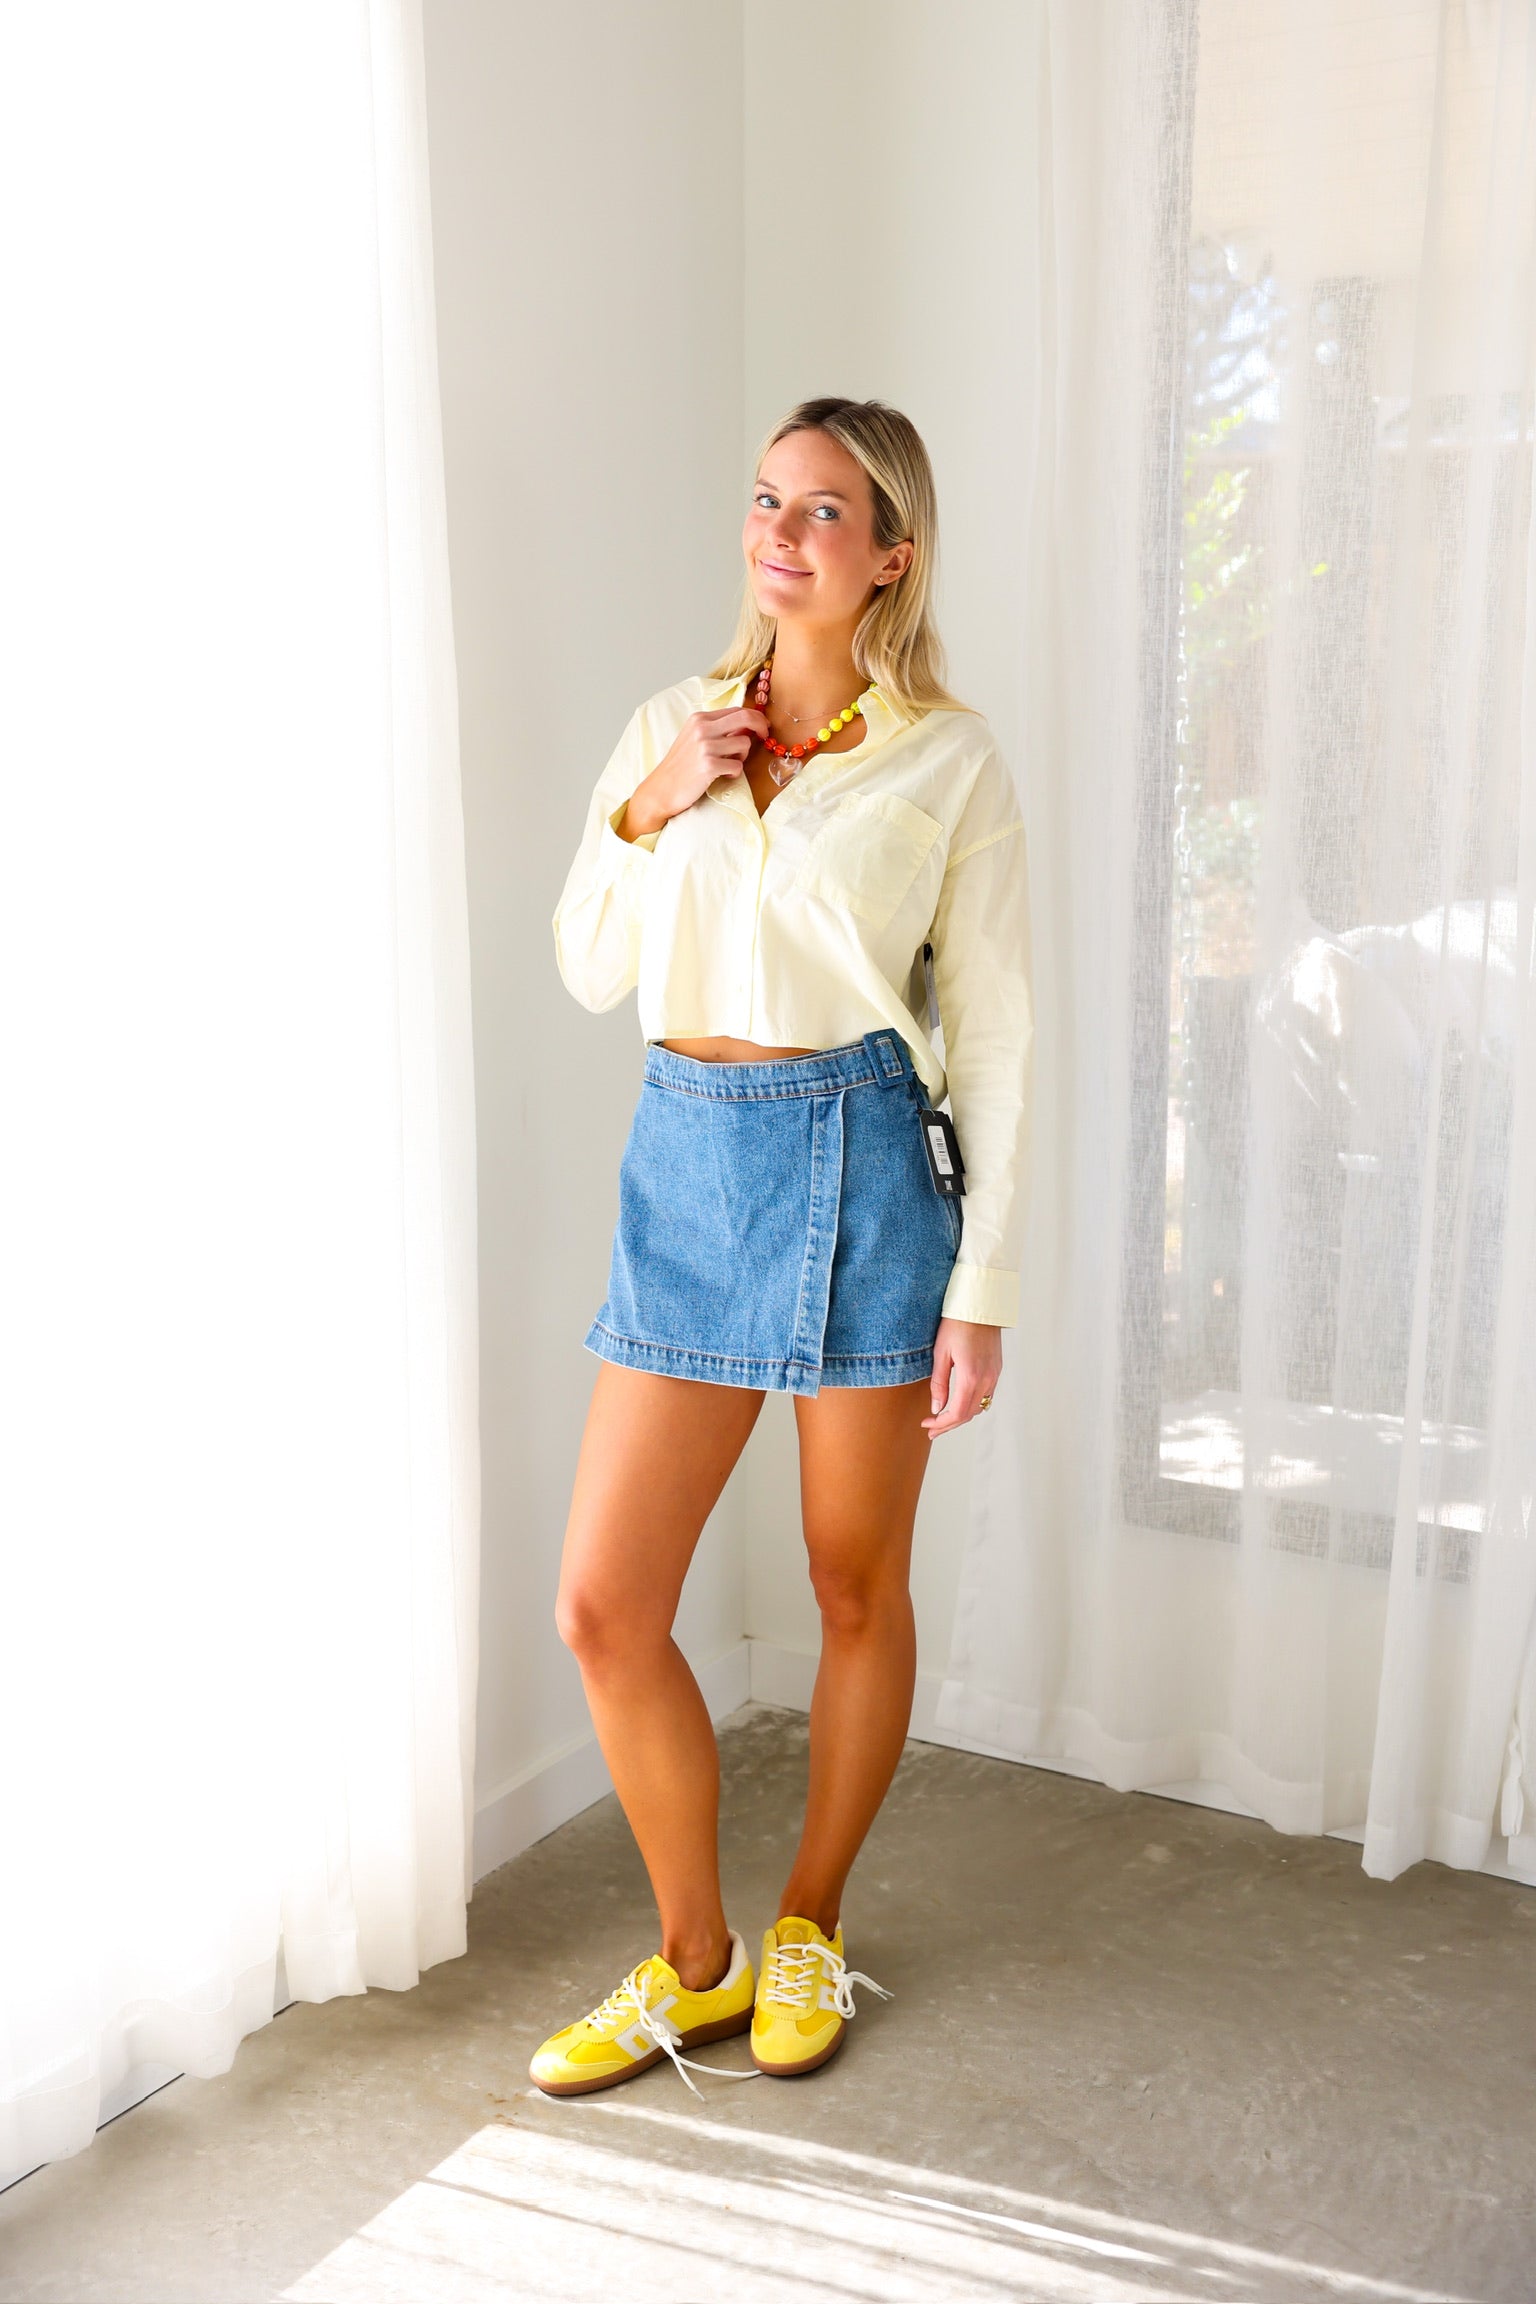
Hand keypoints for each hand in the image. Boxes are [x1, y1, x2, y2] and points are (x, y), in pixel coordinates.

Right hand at [617, 706, 769, 840]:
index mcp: (700, 719)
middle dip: (761, 726)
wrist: (661, 789)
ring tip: (728, 766)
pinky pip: (737, 766)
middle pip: (745, 718)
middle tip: (765, 737)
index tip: (762, 727)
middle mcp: (702, 728)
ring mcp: (705, 746)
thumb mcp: (694, 739)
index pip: (737, 710)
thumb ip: (717, 730)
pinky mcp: (709, 765)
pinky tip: (721, 777)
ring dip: (742, 757)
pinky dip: (734, 774)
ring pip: (744, 744)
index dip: (755, 717)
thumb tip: (747, 728)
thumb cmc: (680, 767)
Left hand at [921, 1317, 1002, 1436]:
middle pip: (969, 1414)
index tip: (927, 1425)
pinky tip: (959, 1402)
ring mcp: (994, 1375)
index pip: (957, 1413)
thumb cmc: (957, 1324)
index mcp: (971, 1377)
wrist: (980, 1305)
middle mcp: (987, 1379)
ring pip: (979, 1407)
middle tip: (932, 1428)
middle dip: (949, 1424)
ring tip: (943, 1418)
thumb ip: (939, 1384)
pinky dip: (972, 1404)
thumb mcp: (941, 1353)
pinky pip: (986, 1395)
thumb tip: (936, 1408)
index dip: (942, 1424)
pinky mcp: (997, 1369)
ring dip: (961, 1416)